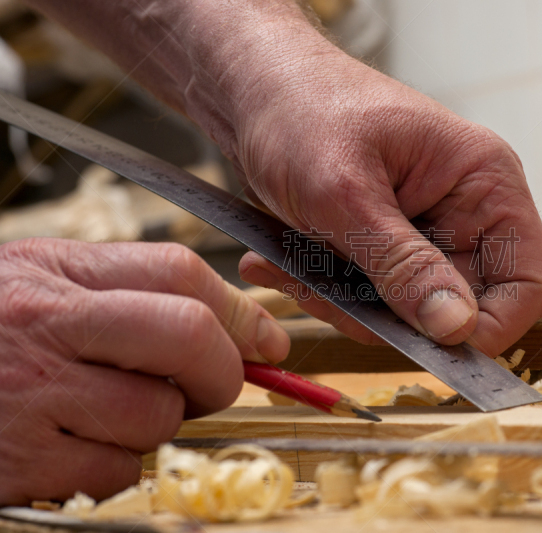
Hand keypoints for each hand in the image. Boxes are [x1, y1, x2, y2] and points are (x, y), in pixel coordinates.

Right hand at [0, 238, 287, 504]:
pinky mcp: (20, 462)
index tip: (267, 342)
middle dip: (222, 369)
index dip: (242, 313)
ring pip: (159, 417)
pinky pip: (116, 471)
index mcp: (59, 272)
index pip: (181, 276)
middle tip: (212, 383)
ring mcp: (32, 396)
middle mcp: (47, 327)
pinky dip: (115, 465)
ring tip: (110, 409)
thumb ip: (133, 295)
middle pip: (188, 337)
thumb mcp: (46, 282)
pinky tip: (74, 444)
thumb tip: (241, 332)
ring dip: (159, 424)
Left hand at [236, 48, 541, 355]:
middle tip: (325, 293)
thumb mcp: (347, 193)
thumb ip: (402, 263)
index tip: (432, 344)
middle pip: (459, 307)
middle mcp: (464, 211)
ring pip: (406, 312)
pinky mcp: (385, 246)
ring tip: (288, 263)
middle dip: (391, 317)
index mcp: (483, 182)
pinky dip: (326, 290)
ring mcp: (423, 232)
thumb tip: (456, 328)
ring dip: (345, 304)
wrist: (253, 87)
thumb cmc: (302, 109)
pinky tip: (282, 260)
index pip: (528, 280)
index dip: (492, 325)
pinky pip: (370, 297)